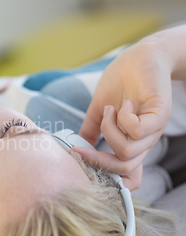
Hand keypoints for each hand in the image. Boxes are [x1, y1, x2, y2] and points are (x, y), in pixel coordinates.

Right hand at [73, 41, 172, 190]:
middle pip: (122, 169)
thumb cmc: (120, 81)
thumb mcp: (98, 110)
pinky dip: (122, 119)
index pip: (128, 177)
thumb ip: (90, 130)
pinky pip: (137, 130)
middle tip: (80, 144)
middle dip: (96, 159)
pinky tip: (122, 105)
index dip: (107, 177)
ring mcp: (153, 129)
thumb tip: (75, 148)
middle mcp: (144, 142)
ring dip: (108, 130)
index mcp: (131, 144)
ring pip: (126, 151)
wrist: (139, 57)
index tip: (82, 160)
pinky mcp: (159, 113)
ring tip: (109, 110)